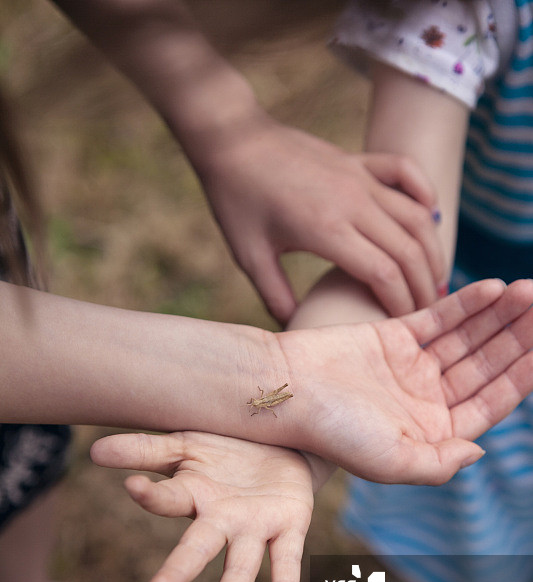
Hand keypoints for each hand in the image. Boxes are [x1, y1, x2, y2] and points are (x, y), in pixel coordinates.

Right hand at [90, 432, 313, 581]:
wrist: (285, 439)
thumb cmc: (228, 448)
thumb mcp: (188, 444)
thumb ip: (146, 450)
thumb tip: (94, 451)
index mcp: (194, 495)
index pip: (166, 498)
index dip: (150, 494)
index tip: (135, 487)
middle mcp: (222, 520)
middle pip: (198, 547)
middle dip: (179, 569)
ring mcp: (255, 526)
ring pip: (241, 564)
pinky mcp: (290, 524)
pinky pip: (286, 557)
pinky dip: (285, 581)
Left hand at [198, 115, 444, 321]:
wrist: (232, 140)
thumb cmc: (237, 201)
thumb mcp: (249, 257)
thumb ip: (275, 297)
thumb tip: (296, 329)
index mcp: (327, 230)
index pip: (384, 274)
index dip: (402, 304)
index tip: (405, 325)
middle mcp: (353, 202)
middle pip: (409, 250)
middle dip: (424, 287)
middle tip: (427, 312)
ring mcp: (360, 177)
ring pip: (417, 216)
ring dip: (432, 250)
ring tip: (434, 279)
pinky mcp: (359, 160)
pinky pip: (406, 171)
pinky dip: (425, 193)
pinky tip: (429, 217)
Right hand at [279, 279, 532, 482]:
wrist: (286, 389)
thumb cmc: (333, 432)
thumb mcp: (390, 462)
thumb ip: (440, 464)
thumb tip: (481, 451)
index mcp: (433, 431)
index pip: (491, 402)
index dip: (523, 375)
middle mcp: (428, 398)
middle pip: (486, 364)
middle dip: (518, 338)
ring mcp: (413, 366)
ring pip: (468, 337)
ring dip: (499, 316)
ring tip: (529, 293)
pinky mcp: (393, 337)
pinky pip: (438, 318)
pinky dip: (466, 304)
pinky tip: (494, 289)